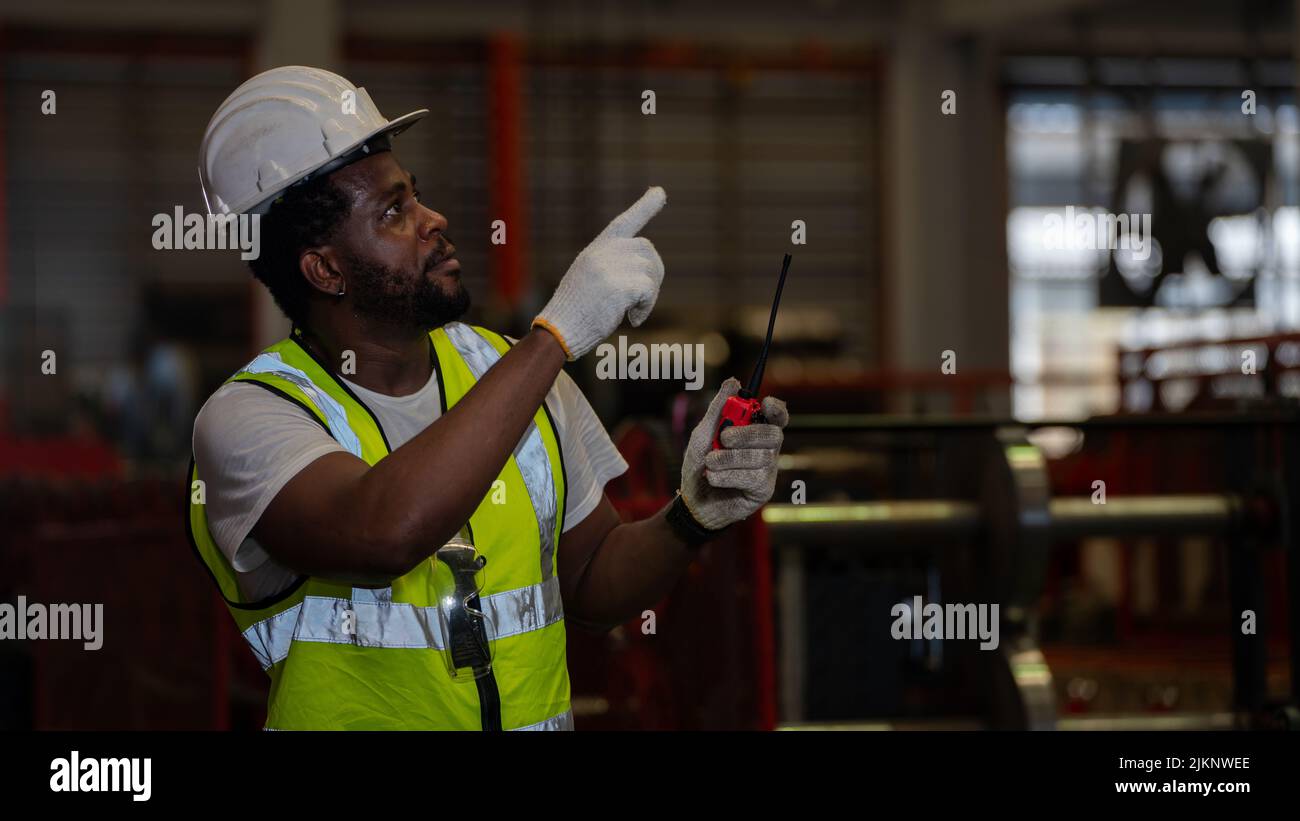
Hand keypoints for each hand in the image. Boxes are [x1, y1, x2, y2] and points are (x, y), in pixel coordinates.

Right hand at [531, 187, 666, 360]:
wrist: (560, 329)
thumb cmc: (575, 309)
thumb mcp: (589, 274)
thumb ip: (612, 261)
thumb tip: (645, 261)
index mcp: (598, 247)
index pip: (626, 221)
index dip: (645, 206)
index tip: (659, 192)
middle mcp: (606, 251)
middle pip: (648, 251)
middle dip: (653, 273)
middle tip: (642, 299)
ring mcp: (613, 266)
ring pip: (651, 272)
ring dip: (649, 295)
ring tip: (632, 311)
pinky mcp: (622, 285)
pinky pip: (649, 291)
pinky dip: (646, 307)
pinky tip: (633, 319)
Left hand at [680, 377, 789, 529]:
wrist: (692, 500)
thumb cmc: (700, 466)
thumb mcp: (703, 433)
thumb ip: (718, 408)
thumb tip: (733, 381)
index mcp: (755, 432)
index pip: (777, 417)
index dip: (776, 409)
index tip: (765, 403)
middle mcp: (766, 450)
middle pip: (772, 434)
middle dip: (747, 434)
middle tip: (724, 438)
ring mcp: (767, 470)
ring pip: (759, 457)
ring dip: (728, 459)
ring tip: (710, 464)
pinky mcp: (762, 490)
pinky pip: (752, 477)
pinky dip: (726, 476)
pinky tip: (714, 479)